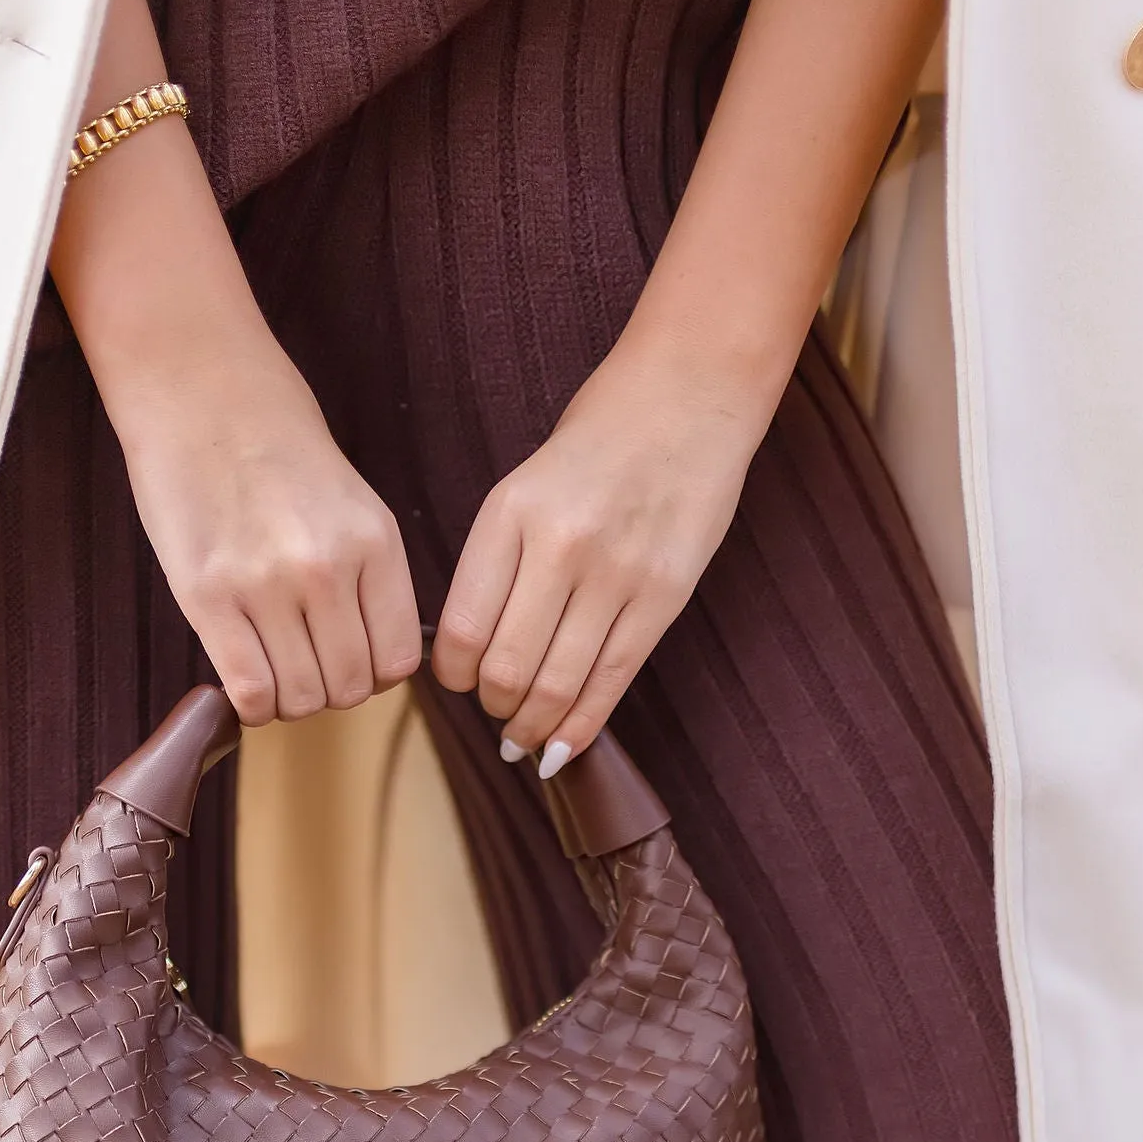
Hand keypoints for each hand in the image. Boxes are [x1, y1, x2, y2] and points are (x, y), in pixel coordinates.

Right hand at [110, 343, 420, 726]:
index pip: (396, 660)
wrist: (200, 389)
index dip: (373, 673)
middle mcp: (327, 569)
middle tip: (302, 661)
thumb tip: (371, 658)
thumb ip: (368, 575)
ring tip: (270, 665)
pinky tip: (244, 677)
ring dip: (288, 698)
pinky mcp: (208, 596)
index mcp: (374, 543)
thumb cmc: (274, 443)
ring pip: (301, 699)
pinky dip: (251, 705)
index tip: (347, 657)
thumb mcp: (351, 502)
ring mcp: (267, 585)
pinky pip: (249, 692)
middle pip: (349, 688)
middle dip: (329, 687)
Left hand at [432, 340, 764, 769]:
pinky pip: (612, 679)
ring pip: (558, 685)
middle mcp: (560, 545)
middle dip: (494, 707)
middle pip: (507, 669)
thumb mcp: (525, 486)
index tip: (459, 681)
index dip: (453, 676)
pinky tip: (562, 747)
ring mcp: (616, 573)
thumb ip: (498, 562)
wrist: (689, 395)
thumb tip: (471, 653)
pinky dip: (581, 726)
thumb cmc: (599, 441)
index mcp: (510, 513)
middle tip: (497, 712)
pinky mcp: (664, 595)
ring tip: (525, 737)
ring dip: (534, 727)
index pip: (462, 628)